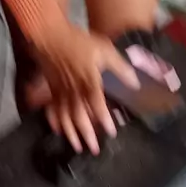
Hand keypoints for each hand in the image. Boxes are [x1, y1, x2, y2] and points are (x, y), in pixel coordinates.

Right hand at [40, 26, 139, 154]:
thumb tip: (134, 84)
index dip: (104, 121)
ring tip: (77, 147)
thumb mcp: (105, 50)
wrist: (51, 36)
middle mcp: (74, 91)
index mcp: (89, 82)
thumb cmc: (80, 42)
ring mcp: (61, 92)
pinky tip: (58, 130)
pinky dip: (54, 122)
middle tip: (94, 150)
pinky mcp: (52, 90)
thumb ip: (120, 68)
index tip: (111, 133)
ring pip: (65, 118)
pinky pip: (52, 110)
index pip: (98, 106)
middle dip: (87, 136)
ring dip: (71, 134)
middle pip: (80, 118)